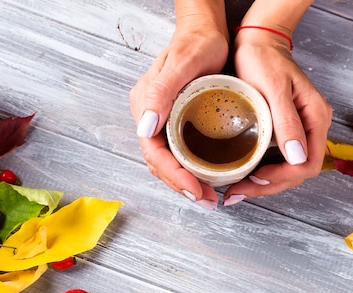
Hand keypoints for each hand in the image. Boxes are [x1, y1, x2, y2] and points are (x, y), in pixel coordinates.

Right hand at [129, 19, 228, 208]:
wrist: (206, 30)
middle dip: (180, 185)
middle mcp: (149, 116)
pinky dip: (190, 169)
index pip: (153, 152)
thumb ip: (161, 93)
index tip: (194, 190)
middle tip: (206, 201)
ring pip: (168, 161)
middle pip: (159, 162)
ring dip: (185, 182)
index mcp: (145, 106)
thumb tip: (145, 128)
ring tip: (207, 196)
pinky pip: (177, 152)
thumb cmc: (197, 43)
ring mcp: (161, 120)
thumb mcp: (183, 64)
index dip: (173, 175)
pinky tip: (205, 178)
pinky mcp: (176, 121)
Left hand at [223, 28, 331, 204]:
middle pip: (298, 171)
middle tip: (238, 193)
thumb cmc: (263, 58)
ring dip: (265, 184)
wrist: (257, 41)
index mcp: (315, 118)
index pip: (307, 165)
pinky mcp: (285, 129)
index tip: (254, 179)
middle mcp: (311, 127)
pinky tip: (245, 176)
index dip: (281, 178)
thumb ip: (287, 121)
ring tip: (238, 190)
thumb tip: (298, 157)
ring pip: (288, 169)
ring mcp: (299, 129)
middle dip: (269, 186)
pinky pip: (279, 158)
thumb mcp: (273, 89)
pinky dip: (262, 171)